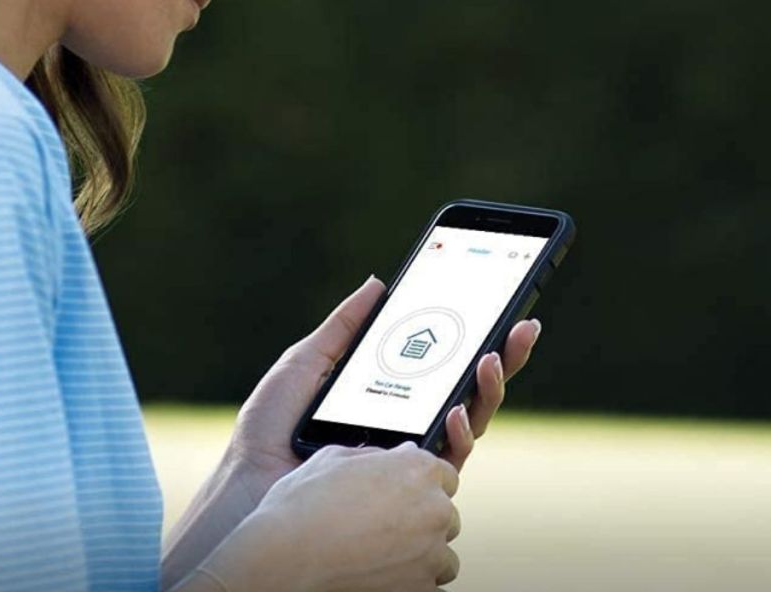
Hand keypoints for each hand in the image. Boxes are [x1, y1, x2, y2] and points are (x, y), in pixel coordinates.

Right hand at [206, 442, 464, 591]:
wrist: (284, 560)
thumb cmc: (301, 506)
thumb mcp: (332, 459)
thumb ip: (372, 456)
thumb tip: (389, 458)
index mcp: (416, 470)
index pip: (444, 474)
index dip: (422, 483)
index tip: (405, 492)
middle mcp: (433, 509)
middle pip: (444, 514)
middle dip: (422, 519)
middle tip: (384, 525)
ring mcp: (430, 554)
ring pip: (442, 555)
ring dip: (421, 555)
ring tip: (381, 555)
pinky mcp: (422, 591)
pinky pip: (431, 588)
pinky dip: (412, 584)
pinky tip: (383, 577)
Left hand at [226, 275, 543, 505]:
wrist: (248, 485)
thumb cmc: (269, 431)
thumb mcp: (307, 362)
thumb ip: (345, 327)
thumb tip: (378, 282)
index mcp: (390, 396)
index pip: (442, 365)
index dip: (475, 338)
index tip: (502, 307)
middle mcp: (407, 427)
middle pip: (468, 391)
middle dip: (503, 357)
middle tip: (522, 326)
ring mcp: (409, 458)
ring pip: (470, 423)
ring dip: (489, 389)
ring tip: (490, 358)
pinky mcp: (406, 487)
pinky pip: (448, 460)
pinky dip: (459, 430)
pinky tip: (454, 407)